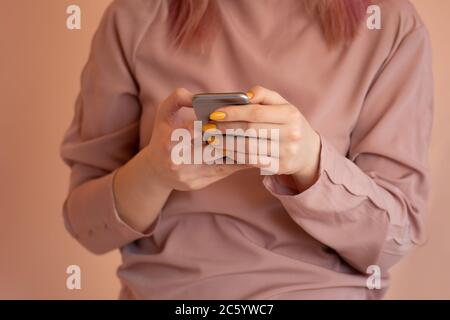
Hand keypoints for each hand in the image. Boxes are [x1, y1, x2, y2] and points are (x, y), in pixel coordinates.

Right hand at [142, 88, 249, 190]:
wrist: (155, 171)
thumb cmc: (162, 137)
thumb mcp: (164, 114)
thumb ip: (177, 98)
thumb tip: (196, 95)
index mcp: (170, 141)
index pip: (197, 130)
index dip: (215, 123)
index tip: (232, 116)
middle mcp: (179, 160)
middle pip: (213, 147)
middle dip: (233, 137)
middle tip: (254, 128)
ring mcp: (189, 174)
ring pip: (222, 161)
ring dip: (241, 152)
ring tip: (259, 141)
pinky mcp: (198, 184)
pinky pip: (223, 172)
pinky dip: (238, 163)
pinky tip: (253, 154)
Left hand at [207, 85, 321, 190]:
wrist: (307, 151)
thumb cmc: (288, 123)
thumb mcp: (282, 105)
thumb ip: (263, 95)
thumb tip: (244, 95)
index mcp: (290, 114)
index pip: (256, 112)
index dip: (233, 113)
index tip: (215, 113)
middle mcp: (291, 134)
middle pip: (250, 131)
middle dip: (226, 128)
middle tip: (208, 127)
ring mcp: (286, 153)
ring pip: (248, 148)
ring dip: (226, 144)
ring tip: (212, 139)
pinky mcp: (280, 167)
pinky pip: (252, 161)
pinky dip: (235, 155)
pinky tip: (223, 150)